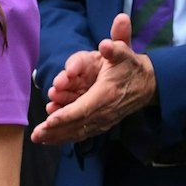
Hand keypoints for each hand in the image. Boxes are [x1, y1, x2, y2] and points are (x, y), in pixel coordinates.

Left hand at [32, 13, 156, 144]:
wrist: (149, 83)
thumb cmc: (130, 67)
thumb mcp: (124, 53)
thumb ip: (115, 48)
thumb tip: (105, 44)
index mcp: (106, 94)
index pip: (83, 108)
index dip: (66, 115)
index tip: (49, 121)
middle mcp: (104, 111)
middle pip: (77, 124)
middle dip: (55, 130)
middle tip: (36, 135)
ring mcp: (104, 120)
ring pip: (78, 131)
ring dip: (58, 136)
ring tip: (39, 139)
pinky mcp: (103, 123)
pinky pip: (82, 133)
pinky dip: (66, 137)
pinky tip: (51, 140)